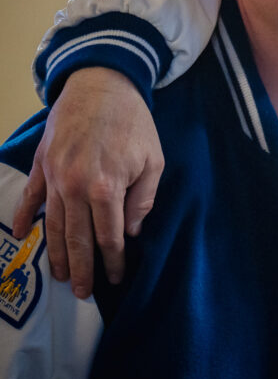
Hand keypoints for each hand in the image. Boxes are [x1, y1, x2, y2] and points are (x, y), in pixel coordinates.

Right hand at [11, 68, 162, 297]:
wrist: (101, 85)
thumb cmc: (134, 123)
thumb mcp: (154, 161)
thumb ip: (143, 201)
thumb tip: (130, 232)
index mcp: (106, 188)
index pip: (108, 236)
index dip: (112, 260)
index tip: (115, 278)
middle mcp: (74, 187)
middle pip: (75, 238)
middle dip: (80, 268)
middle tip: (82, 293)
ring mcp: (53, 176)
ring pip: (51, 224)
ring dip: (54, 252)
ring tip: (58, 275)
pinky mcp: (41, 164)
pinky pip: (30, 197)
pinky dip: (23, 218)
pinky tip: (21, 236)